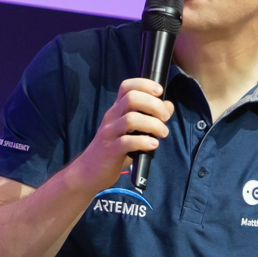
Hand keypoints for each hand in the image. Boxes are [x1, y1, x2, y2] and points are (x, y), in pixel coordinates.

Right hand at [71, 77, 172, 193]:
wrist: (89, 172)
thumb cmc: (114, 150)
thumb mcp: (132, 131)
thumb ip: (150, 117)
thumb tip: (168, 106)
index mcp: (117, 110)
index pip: (127, 86)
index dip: (145, 84)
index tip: (160, 92)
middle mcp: (112, 117)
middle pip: (132, 98)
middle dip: (154, 105)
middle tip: (164, 118)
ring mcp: (110, 133)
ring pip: (131, 119)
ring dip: (153, 125)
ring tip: (162, 134)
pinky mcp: (110, 150)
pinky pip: (127, 142)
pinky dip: (144, 142)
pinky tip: (153, 145)